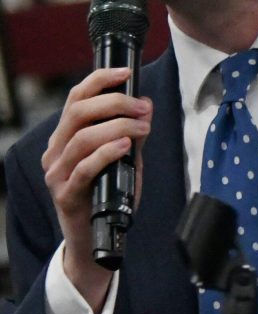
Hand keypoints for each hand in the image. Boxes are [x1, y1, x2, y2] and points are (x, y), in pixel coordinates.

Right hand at [42, 67, 152, 312]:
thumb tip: (146, 105)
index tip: (127, 72)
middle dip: (114, 102)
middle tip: (142, 107)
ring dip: (117, 126)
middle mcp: (55, 152)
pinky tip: (126, 147)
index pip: (76, 98)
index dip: (100, 80)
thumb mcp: (123, 160)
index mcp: (65, 138)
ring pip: (82, 137)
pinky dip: (106, 153)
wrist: (96, 240)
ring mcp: (57, 174)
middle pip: (78, 112)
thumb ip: (132, 134)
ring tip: (142, 127)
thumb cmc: (109, 197)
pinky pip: (84, 168)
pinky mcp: (66, 195)